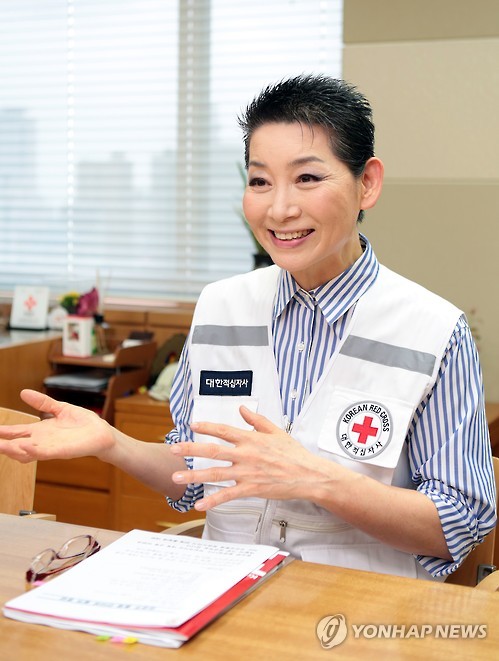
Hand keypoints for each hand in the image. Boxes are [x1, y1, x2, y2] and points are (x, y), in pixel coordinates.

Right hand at [0, 389, 113, 462]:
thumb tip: (23, 392)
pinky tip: (22, 446)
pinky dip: (32, 451)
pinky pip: (44, 453)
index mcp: (40, 431)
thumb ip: (42, 403)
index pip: (16, 432)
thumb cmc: (82, 423)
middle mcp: (42, 441)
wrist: (102, 433)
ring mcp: (50, 448)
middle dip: (2, 445)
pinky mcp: (61, 452)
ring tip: (0, 446)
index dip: (3, 432)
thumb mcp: (60, 408)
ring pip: (26, 452)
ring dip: (12, 450)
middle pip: (16, 445)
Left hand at [170, 405, 330, 509]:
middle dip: (190, 449)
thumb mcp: (275, 431)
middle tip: (173, 448)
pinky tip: (200, 504)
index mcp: (250, 439)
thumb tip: (242, 409)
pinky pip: (228, 495)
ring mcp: (247, 472)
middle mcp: (245, 454)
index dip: (206, 427)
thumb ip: (256, 420)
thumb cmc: (293, 453)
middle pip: (213, 450)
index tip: (192, 424)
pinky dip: (213, 500)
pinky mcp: (251, 489)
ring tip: (177, 476)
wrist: (307, 475)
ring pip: (215, 473)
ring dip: (194, 475)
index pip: (223, 430)